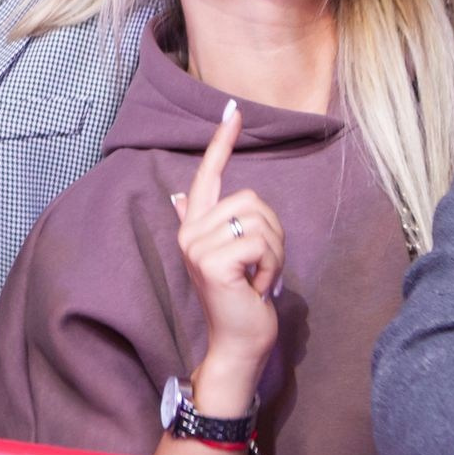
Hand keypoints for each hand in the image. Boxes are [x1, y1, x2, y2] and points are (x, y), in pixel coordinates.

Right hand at [170, 100, 282, 413]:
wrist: (238, 343)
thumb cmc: (240, 300)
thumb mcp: (228, 257)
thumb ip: (201, 223)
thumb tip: (179, 195)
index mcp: (194, 226)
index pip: (207, 175)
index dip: (221, 142)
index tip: (233, 111)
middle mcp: (190, 232)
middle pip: (251, 200)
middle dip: (272, 234)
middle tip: (260, 269)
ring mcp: (197, 246)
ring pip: (259, 220)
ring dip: (273, 252)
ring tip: (258, 278)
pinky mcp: (213, 262)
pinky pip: (260, 242)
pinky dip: (271, 266)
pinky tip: (257, 287)